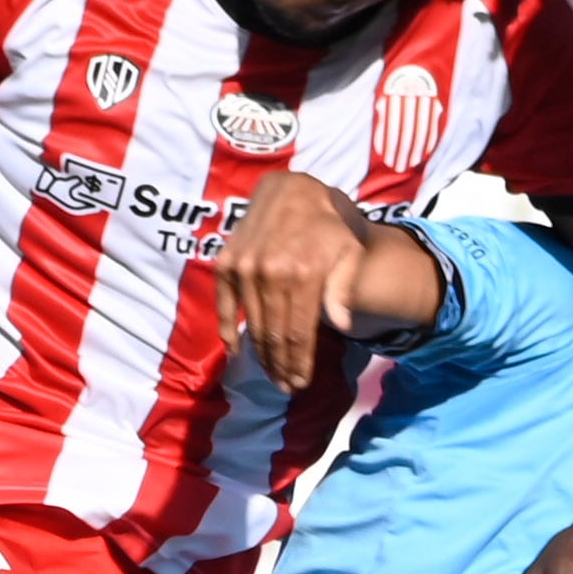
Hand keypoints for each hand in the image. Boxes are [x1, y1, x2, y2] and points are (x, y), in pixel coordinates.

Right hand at [213, 172, 364, 392]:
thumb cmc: (329, 221)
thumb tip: (344, 326)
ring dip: (261, 354)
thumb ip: (344, 287)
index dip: (299, 362)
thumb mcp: (349, 249)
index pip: (298, 331)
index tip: (301, 383)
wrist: (294, 187)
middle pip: (274, 334)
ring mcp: (244, 267)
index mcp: (303, 272)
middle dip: (281, 365)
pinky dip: (227, 330)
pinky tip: (235, 351)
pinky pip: (223, 304)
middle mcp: (270, 272)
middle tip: (286, 386)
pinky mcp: (226, 261)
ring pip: (252, 324)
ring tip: (271, 374)